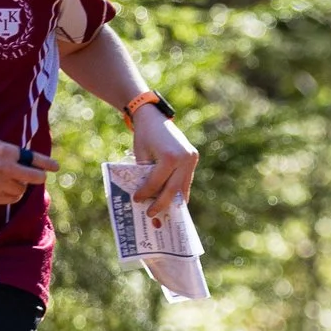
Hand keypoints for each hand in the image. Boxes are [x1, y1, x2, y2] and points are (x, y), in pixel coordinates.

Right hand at [0, 139, 56, 205]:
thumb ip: (12, 153)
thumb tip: (32, 163)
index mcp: (5, 151)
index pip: (33, 157)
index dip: (47, 163)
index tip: (56, 167)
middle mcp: (5, 167)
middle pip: (34, 177)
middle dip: (38, 177)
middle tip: (37, 177)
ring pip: (22, 190)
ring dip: (20, 187)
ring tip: (9, 181)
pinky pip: (11, 199)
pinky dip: (11, 196)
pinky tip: (3, 189)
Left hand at [129, 104, 197, 224]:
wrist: (155, 117)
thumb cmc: (144, 135)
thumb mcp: (141, 156)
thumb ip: (146, 176)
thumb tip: (147, 197)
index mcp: (169, 157)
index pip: (156, 183)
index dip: (146, 194)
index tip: (137, 201)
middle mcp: (184, 159)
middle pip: (173, 189)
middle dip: (161, 203)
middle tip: (151, 214)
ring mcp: (191, 158)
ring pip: (182, 187)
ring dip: (173, 200)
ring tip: (162, 210)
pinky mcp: (193, 157)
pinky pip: (186, 179)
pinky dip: (179, 189)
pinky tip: (171, 199)